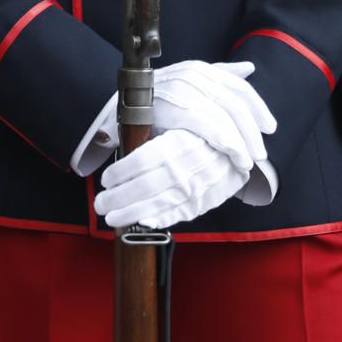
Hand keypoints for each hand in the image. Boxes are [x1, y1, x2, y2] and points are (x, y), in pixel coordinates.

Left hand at [94, 129, 248, 230]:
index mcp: (185, 137)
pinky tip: (141, 222)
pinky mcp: (208, 199)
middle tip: (101, 203)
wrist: (240, 146)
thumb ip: (145, 128)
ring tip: (111, 216)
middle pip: (151, 184)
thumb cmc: (198, 131)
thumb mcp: (175, 119)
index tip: (107, 179)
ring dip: (133, 213)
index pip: (148, 158)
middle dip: (121, 197)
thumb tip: (108, 138)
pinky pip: (181, 213)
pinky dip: (161, 219)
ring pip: (163, 202)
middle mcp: (195, 162)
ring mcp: (203, 184)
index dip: (123, 171)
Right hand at [149, 60, 274, 174]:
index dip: (258, 108)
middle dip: (253, 129)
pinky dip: (230, 144)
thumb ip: (218, 75)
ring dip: (244, 141)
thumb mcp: (187, 84)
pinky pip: (213, 128)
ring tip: (250, 161)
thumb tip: (249, 68)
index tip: (270, 127)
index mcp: (200, 70)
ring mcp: (186, 91)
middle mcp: (195, 76)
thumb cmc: (152, 102)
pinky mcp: (177, 110)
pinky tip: (238, 159)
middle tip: (261, 153)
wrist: (115, 112)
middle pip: (237, 102)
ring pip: (228, 116)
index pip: (238, 86)